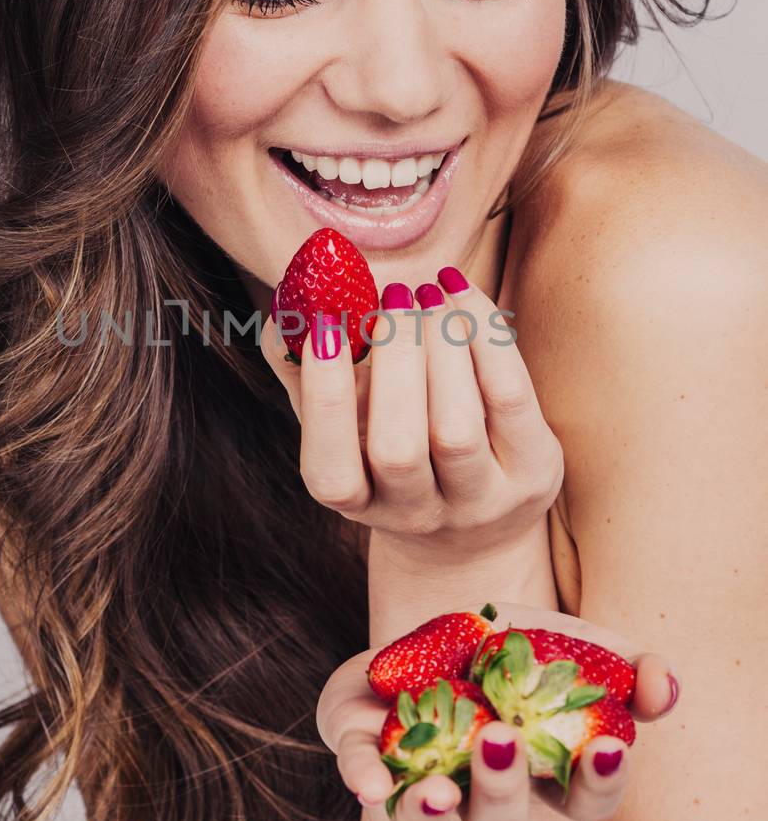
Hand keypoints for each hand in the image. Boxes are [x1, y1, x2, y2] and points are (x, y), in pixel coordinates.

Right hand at [260, 272, 563, 570]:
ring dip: (441, 346)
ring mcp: (480, 502)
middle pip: (399, 451)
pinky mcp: (533, 472)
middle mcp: (418, 514)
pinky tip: (460, 295)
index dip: (325, 398)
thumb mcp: (341, 421)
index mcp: (358, 504)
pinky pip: (510, 397)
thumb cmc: (388, 449)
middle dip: (393, 362)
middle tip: (392, 297)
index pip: (333, 472)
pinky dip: (484, 336)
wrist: (475, 525)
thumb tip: (287, 308)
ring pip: (457, 428)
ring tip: (427, 294)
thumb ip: (301, 370)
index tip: (325, 324)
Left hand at [316, 600, 680, 820]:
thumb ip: (628, 666)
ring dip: (431, 810)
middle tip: (505, 741)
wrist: (431, 633)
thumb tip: (666, 687)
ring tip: (439, 794)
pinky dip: (366, 778)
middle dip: (504, 791)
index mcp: (540, 775)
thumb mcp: (574, 645)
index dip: (598, 780)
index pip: (582, 797)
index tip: (607, 746)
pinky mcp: (367, 754)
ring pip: (424, 820)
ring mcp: (420, 778)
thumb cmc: (514, 653)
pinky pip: (363, 773)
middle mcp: (480, 793)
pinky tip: (371, 787)